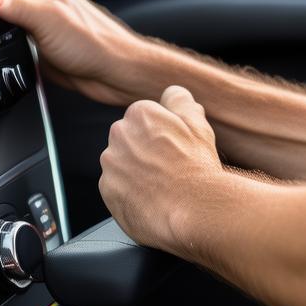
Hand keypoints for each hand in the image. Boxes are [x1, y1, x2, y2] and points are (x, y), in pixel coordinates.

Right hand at [0, 0, 151, 105]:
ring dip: (22, 54)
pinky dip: (29, 68)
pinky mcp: (58, 60)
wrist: (116, 76)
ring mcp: (58, 39)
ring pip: (24, 45)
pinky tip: (38, 69)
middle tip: (16, 44)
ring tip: (35, 57)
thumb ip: (17, 8)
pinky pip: (32, 63)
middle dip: (12, 36)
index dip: (0, 11)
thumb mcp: (47, 19)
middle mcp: (58, 15)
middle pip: (17, 23)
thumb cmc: (94, 45)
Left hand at [99, 85, 224, 252]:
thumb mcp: (198, 125)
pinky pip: (116, 188)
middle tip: (168, 169)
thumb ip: (180, 101)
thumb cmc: (197, 169)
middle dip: (144, 152)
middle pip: (129, 140)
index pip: (144, 120)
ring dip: (135, 173)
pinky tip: (150, 200)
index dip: (161, 137)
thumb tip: (171, 94)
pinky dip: (129, 194)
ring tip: (160, 187)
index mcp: (140, 113)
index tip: (171, 151)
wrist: (194, 210)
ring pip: (122, 164)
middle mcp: (119, 134)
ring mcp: (111, 163)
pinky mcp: (107, 190)